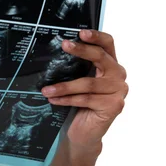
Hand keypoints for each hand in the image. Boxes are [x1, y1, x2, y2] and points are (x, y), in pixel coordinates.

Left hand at [41, 30, 127, 149]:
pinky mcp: (114, 106)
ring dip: (64, 86)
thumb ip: (79, 66)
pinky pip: (85, 98)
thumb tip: (60, 50)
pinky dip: (67, 98)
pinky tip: (53, 99)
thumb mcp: (80, 80)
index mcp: (111, 65)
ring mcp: (118, 91)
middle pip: (101, 58)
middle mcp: (119, 76)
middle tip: (64, 45)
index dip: (96, 37)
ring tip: (46, 89)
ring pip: (88, 83)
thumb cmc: (81, 104)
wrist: (85, 133)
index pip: (108, 44)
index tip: (81, 32)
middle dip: (81, 50)